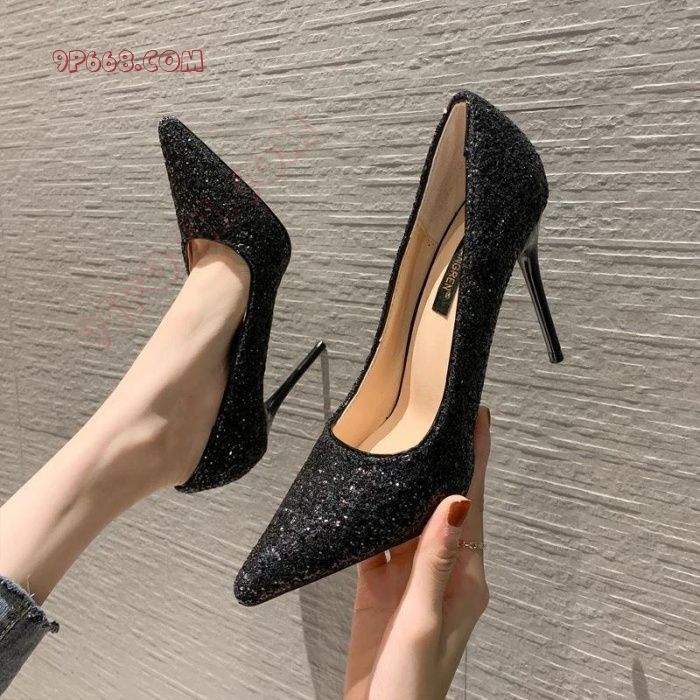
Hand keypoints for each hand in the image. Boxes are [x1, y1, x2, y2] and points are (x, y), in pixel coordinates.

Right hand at [344, 406, 490, 699]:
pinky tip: (368, 495)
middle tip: (439, 417)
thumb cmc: (413, 686)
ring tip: (404, 442)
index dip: (476, 460)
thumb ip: (436, 560)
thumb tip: (457, 502)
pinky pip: (378, 539)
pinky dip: (374, 516)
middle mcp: (440, 570)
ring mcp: (409, 577)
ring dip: (409, 482)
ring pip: (410, 516)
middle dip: (444, 459)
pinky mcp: (381, 585)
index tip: (480, 420)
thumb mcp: (424, 619)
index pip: (474, 505)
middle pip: (443, 502)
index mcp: (465, 577)